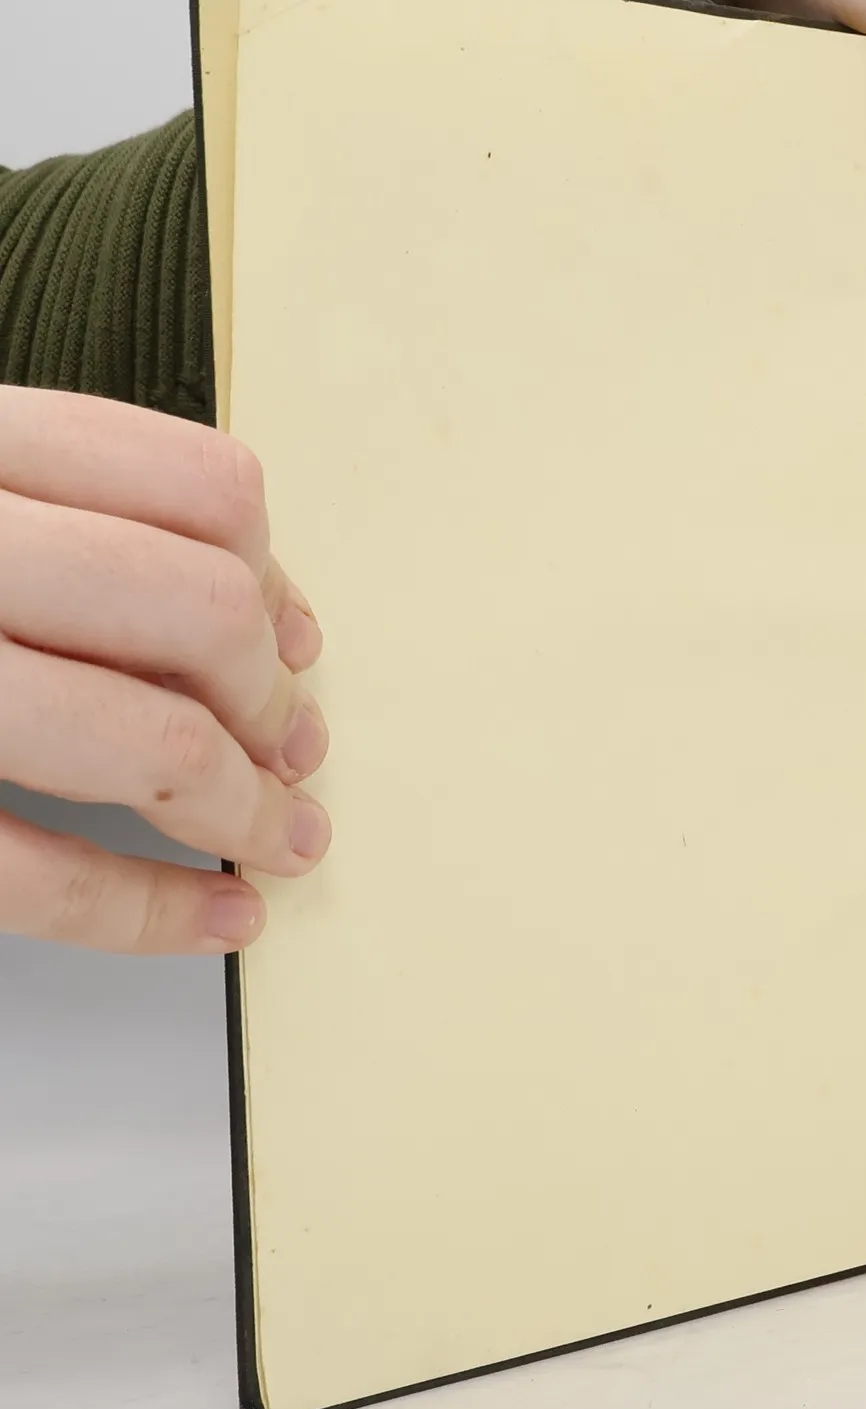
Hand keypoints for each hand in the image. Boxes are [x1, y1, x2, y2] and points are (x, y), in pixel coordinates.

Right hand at [0, 390, 329, 953]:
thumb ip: (85, 520)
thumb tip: (280, 623)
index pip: (203, 490)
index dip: (277, 583)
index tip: (292, 653)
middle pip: (198, 611)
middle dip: (269, 705)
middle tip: (289, 759)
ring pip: (142, 740)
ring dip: (241, 811)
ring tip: (274, 843)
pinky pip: (30, 873)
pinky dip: (148, 914)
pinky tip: (212, 919)